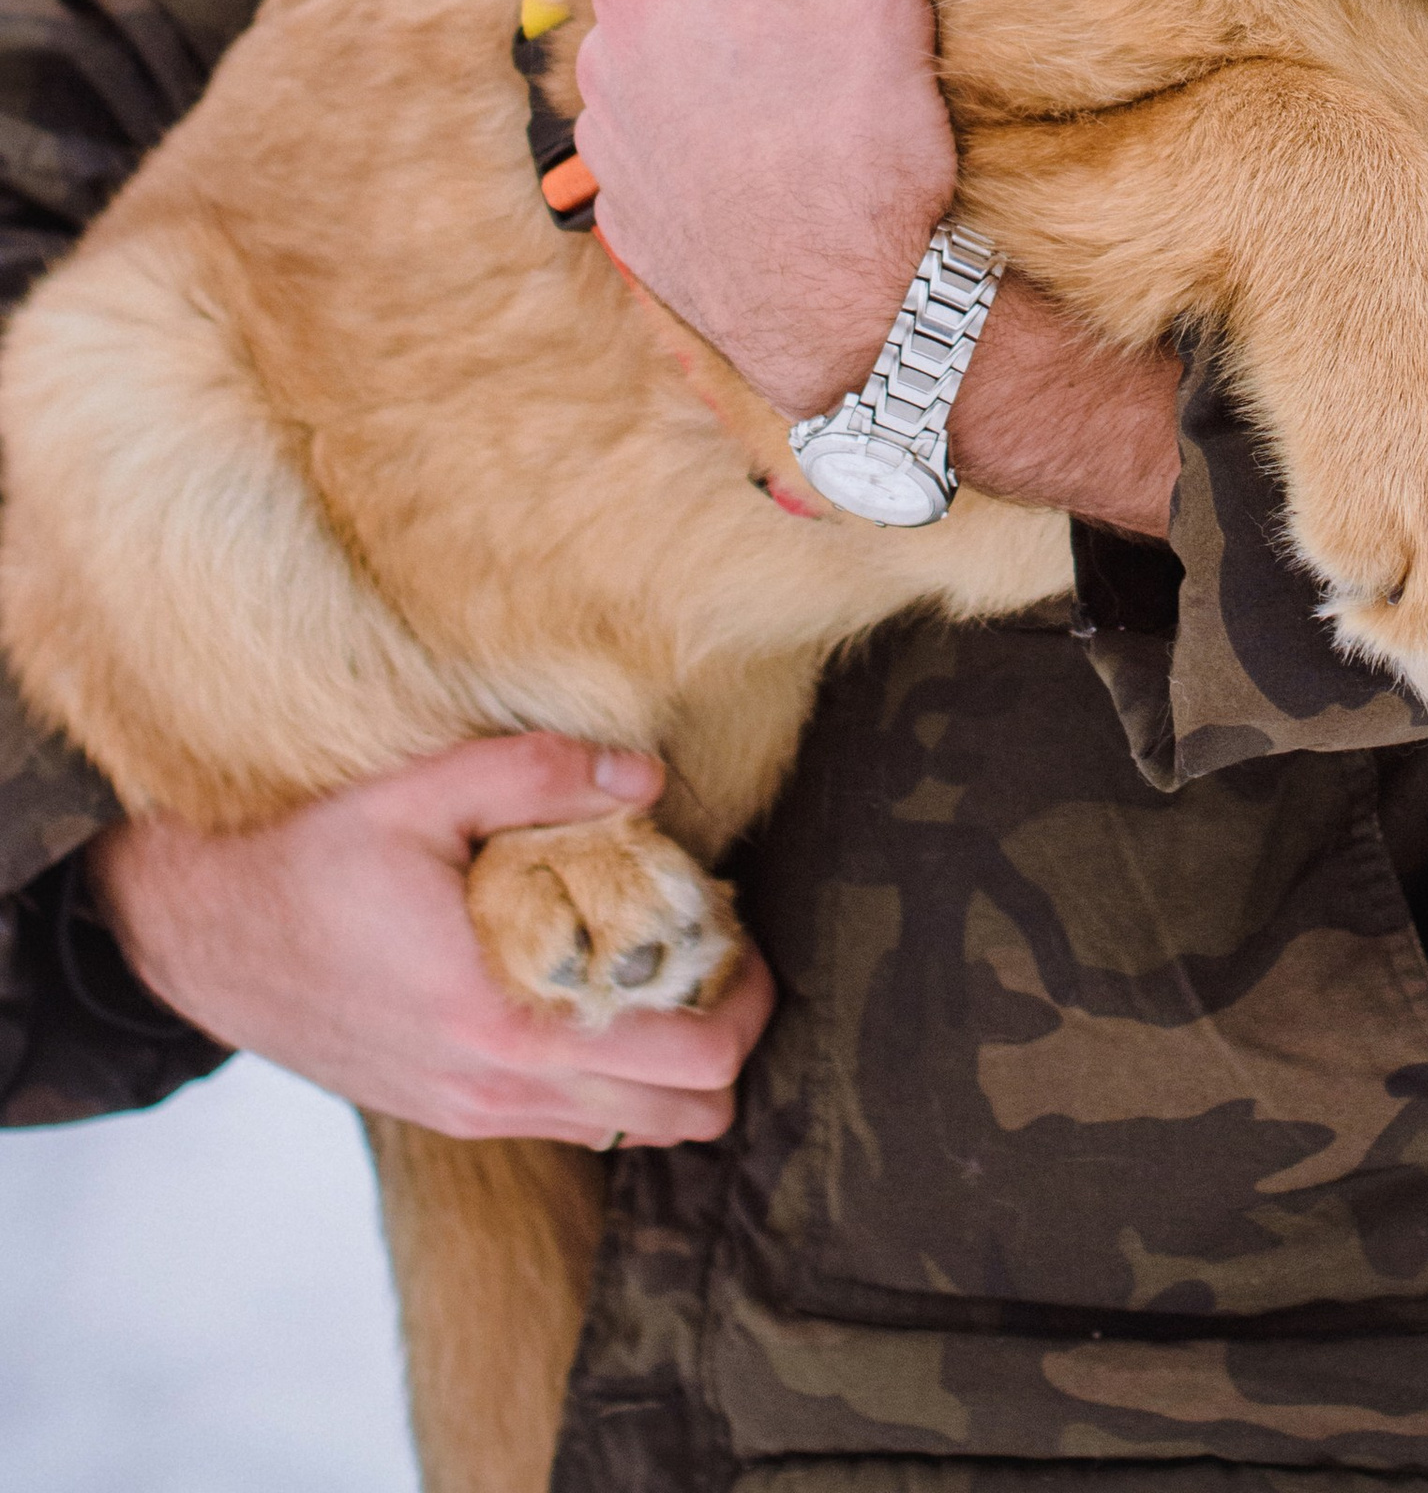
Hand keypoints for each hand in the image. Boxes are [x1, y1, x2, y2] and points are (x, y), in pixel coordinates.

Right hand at [87, 736, 773, 1146]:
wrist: (206, 937)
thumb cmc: (309, 861)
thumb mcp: (417, 792)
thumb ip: (537, 774)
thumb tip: (645, 776)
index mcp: (502, 1022)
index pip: (689, 1063)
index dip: (746, 1001)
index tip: (743, 930)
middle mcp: (498, 1091)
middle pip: (686, 1115)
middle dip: (727, 1033)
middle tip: (715, 945)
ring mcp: (475, 1113)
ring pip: (637, 1129)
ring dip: (675, 1057)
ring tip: (660, 962)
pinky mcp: (454, 1111)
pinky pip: (576, 1119)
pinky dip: (616, 1070)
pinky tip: (594, 986)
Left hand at [577, 0, 1178, 537]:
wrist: (853, 316)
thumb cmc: (864, 150)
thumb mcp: (884, 2)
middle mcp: (602, 59)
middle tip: (817, 27)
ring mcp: (606, 145)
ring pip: (661, 59)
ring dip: (714, 59)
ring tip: (796, 101)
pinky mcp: (623, 215)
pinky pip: (659, 140)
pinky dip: (701, 134)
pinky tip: (768, 164)